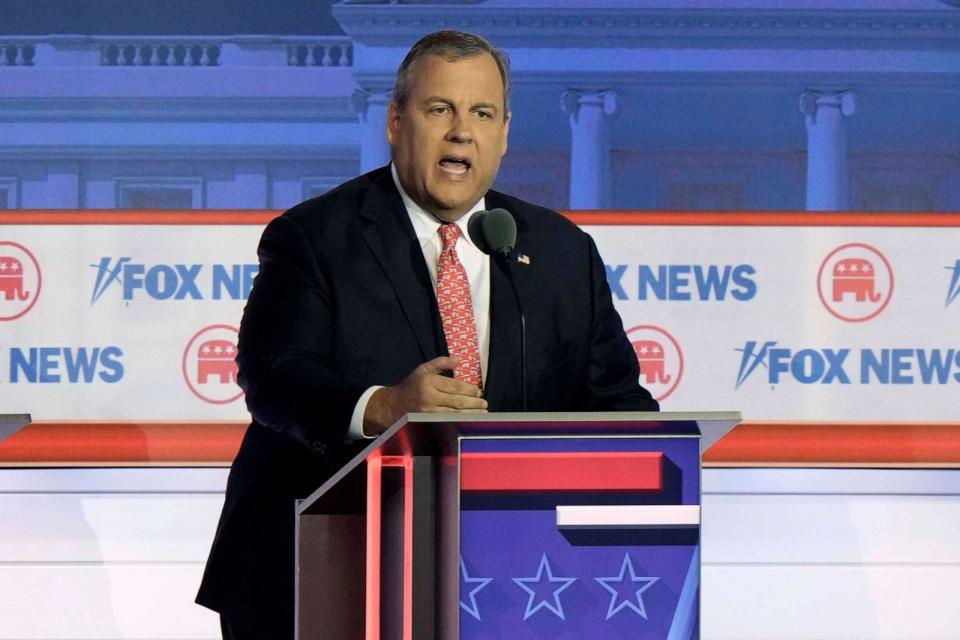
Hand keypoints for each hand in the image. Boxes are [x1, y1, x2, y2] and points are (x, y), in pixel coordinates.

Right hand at [363, 357, 486, 435]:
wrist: (391, 405)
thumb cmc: (410, 386)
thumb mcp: (423, 369)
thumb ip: (440, 363)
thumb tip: (458, 360)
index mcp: (429, 381)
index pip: (454, 386)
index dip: (469, 389)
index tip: (479, 391)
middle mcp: (429, 396)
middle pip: (457, 401)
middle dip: (473, 402)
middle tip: (484, 403)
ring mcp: (428, 411)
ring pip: (455, 413)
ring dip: (471, 413)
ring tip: (483, 412)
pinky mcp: (428, 422)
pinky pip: (448, 421)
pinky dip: (461, 420)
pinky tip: (470, 420)